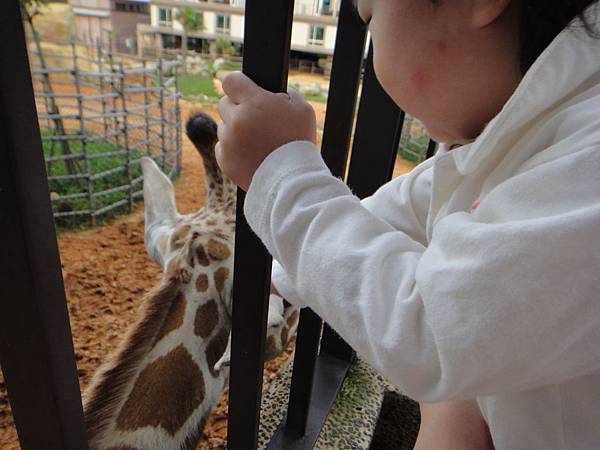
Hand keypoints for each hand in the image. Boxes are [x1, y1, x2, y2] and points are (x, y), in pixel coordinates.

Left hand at [216, 72, 316, 190]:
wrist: (291, 182)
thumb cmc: (299, 144)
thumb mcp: (303, 110)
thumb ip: (287, 94)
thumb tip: (277, 94)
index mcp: (254, 103)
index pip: (231, 80)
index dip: (239, 85)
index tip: (245, 91)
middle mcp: (236, 120)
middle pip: (224, 104)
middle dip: (238, 109)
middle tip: (255, 119)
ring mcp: (227, 142)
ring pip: (224, 127)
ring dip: (236, 130)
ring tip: (257, 141)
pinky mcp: (224, 160)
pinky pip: (223, 147)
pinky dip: (233, 149)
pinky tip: (251, 154)